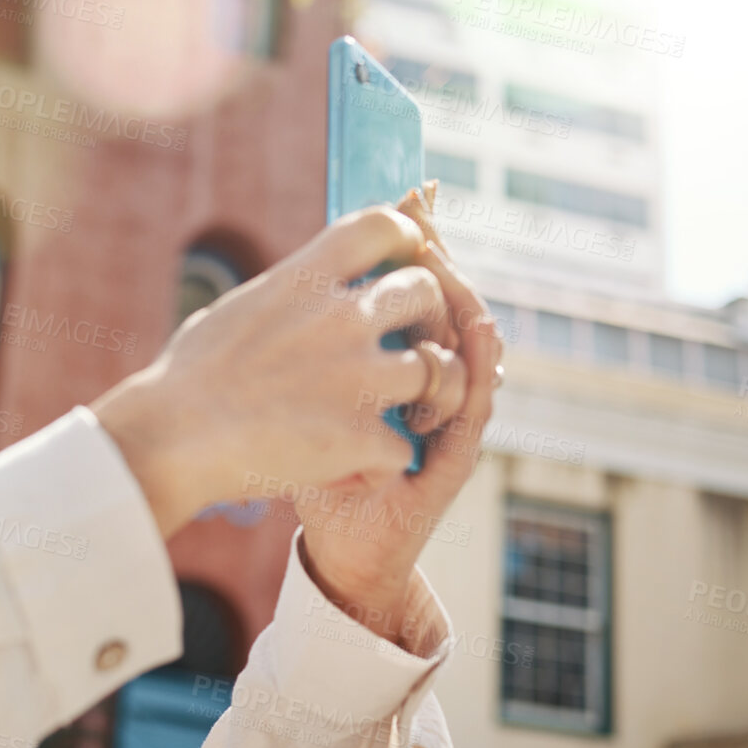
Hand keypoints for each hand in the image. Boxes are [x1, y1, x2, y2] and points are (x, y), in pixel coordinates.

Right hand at [92, 204, 473, 538]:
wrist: (168, 441)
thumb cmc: (184, 382)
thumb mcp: (234, 312)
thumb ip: (286, 297)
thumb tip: (303, 289)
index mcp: (303, 279)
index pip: (383, 226)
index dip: (405, 239)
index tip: (401, 263)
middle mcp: (340, 319)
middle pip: (426, 293)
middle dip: (426, 320)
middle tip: (409, 347)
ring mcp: (357, 377)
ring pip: (437, 370)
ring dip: (421, 394)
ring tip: (392, 415)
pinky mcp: (360, 436)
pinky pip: (404, 447)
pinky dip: (379, 464)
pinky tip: (348, 470)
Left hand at [294, 196, 503, 648]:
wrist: (333, 550)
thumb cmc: (303, 469)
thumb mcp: (290, 395)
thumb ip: (294, 348)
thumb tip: (268, 282)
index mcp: (392, 364)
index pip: (419, 291)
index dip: (420, 243)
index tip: (410, 197)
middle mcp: (428, 386)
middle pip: (450, 306)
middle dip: (441, 260)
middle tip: (426, 224)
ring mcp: (447, 418)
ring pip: (474, 347)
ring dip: (464, 301)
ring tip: (447, 264)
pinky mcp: (453, 457)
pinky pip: (478, 404)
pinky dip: (479, 366)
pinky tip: (476, 336)